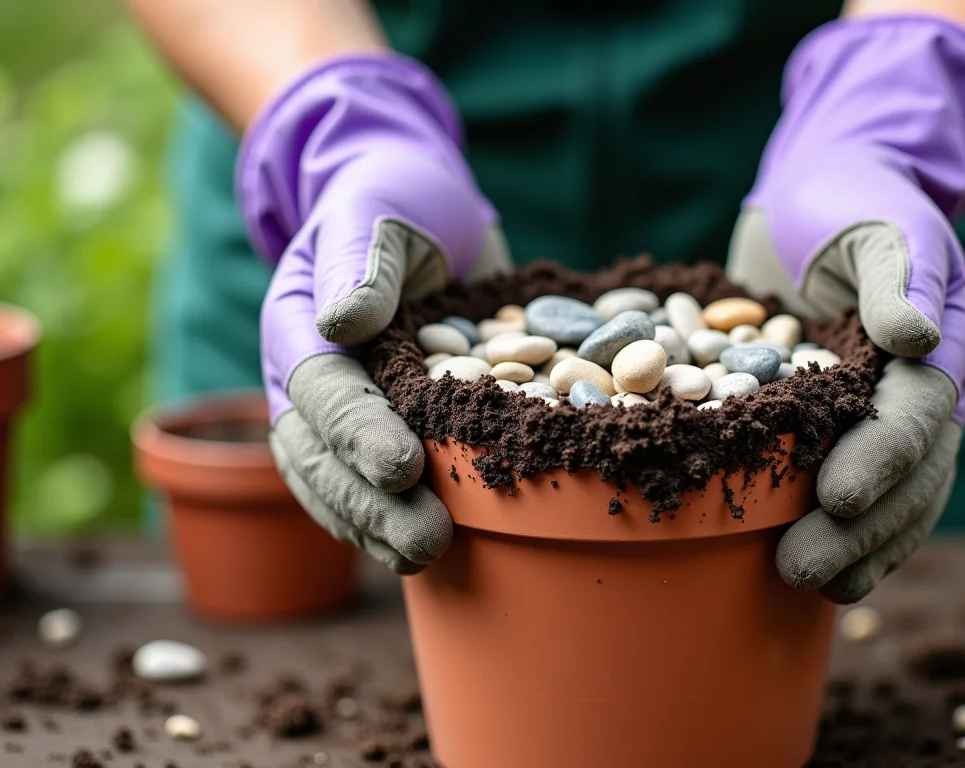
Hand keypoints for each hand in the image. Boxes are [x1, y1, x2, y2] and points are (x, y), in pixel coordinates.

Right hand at [240, 55, 509, 573]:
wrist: (414, 205)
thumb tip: (346, 323)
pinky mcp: (379, 429)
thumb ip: (360, 263)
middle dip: (369, 503)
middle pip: (320, 457)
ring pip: (334, 486)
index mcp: (298, 325)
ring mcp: (339, 413)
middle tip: (426, 539)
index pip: (321, 391)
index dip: (358, 433)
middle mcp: (309, 380)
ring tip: (427, 556)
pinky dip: (388, 520)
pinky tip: (429, 554)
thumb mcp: (378, 211)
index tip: (403, 466)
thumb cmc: (392, 198)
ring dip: (377, 527)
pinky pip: (367, 487)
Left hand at [728, 16, 964, 601]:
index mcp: (938, 340)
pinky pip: (858, 491)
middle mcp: (923, 387)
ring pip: (893, 497)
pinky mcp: (844, 425)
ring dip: (857, 547)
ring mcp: (887, 413)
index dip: (880, 459)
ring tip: (811, 587)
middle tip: (802, 567)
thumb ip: (896, 272)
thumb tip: (916, 337)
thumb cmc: (847, 195)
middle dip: (861, 527)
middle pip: (909, 474)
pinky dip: (845, 534)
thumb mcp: (872, 219)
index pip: (916, 413)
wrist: (825, 191)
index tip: (834, 498)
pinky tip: (820, 579)